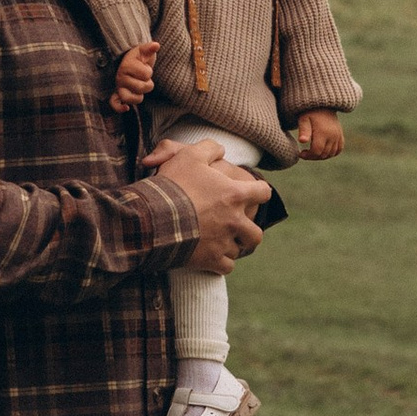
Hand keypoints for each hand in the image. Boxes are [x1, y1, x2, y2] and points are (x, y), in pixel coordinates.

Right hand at [109, 41, 157, 113]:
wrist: (129, 62)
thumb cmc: (138, 57)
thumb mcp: (143, 50)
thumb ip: (149, 48)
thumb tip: (156, 45)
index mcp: (126, 66)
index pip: (146, 74)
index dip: (149, 72)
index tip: (144, 67)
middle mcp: (120, 77)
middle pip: (141, 88)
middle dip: (147, 84)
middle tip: (143, 79)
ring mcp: (119, 87)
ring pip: (130, 98)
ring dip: (139, 96)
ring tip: (139, 88)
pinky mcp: (118, 94)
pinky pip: (114, 104)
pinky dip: (119, 108)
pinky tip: (126, 108)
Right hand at [144, 135, 269, 273]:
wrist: (153, 218)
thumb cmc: (172, 185)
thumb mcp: (190, 155)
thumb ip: (209, 148)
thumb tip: (220, 149)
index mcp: (235, 195)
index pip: (263, 192)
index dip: (259, 192)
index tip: (253, 194)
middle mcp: (235, 221)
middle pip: (256, 233)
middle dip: (249, 231)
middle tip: (239, 228)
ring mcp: (224, 243)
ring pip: (240, 250)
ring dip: (232, 246)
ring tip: (221, 242)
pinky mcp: (210, 260)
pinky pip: (226, 267)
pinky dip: (220, 263)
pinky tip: (212, 256)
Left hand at [294, 110, 345, 158]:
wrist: (323, 105)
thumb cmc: (310, 113)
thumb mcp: (304, 120)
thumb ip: (304, 130)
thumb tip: (302, 141)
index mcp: (323, 132)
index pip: (316, 151)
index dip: (308, 156)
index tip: (300, 153)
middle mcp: (332, 136)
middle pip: (323, 154)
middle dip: (313, 156)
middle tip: (305, 153)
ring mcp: (338, 136)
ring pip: (331, 154)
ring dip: (321, 156)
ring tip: (312, 151)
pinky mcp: (340, 136)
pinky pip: (339, 150)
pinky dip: (331, 153)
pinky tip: (322, 151)